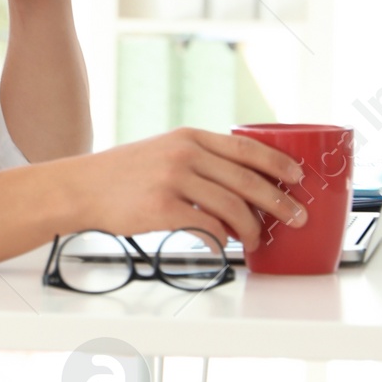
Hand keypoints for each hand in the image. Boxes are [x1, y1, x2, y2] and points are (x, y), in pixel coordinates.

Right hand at [79, 128, 307, 250]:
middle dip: (279, 203)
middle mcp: (184, 154)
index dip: (278, 163)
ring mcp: (173, 180)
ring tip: (255, 240)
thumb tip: (241, 181)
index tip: (298, 177)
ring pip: (232, 207)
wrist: (83, 188)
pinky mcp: (162, 208)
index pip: (246, 148)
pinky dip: (223, 239)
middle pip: (247, 180)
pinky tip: (225, 243)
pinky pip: (207, 226)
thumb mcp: (163, 150)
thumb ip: (198, 158)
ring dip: (252, 229)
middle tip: (295, 217)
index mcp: (190, 137)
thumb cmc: (124, 174)